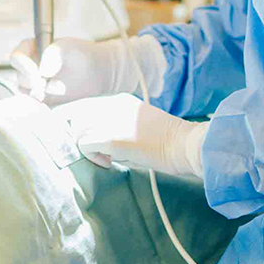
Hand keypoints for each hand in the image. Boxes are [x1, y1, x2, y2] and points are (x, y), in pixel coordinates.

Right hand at [9, 36, 166, 104]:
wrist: (97, 71)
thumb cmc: (81, 54)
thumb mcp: (67, 47)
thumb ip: (53, 54)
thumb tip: (43, 72)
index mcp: (30, 50)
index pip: (16, 58)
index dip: (23, 66)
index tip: (37, 72)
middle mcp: (29, 68)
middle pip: (20, 78)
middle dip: (33, 82)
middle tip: (49, 83)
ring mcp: (35, 85)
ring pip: (26, 94)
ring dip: (40, 93)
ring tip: (59, 88)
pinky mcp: (43, 100)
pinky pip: (36, 106)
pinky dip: (43, 105)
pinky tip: (58, 98)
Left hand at [53, 94, 206, 175]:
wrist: (185, 145)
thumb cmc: (168, 141)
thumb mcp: (139, 123)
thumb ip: (118, 125)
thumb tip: (98, 140)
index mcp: (120, 100)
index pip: (86, 107)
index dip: (85, 125)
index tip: (96, 141)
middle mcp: (112, 105)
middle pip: (78, 118)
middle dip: (84, 136)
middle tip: (102, 152)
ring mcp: (110, 120)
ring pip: (79, 131)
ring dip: (89, 146)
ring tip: (108, 157)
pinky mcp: (110, 138)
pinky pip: (84, 145)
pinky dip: (92, 157)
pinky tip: (109, 162)